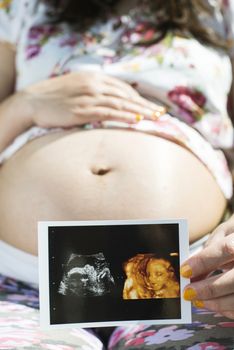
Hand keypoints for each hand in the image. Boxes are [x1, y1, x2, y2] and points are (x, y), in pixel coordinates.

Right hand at [23, 71, 165, 127]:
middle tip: (161, 113)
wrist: (32, 101)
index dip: (139, 98)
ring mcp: (88, 97)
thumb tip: (110, 101)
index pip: (122, 88)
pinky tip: (136, 120)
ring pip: (121, 104)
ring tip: (155, 118)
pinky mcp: (82, 110)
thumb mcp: (76, 88)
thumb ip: (94, 91)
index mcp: (93, 78)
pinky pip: (108, 113)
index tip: (151, 107)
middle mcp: (94, 85)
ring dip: (140, 111)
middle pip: (126, 95)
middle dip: (146, 105)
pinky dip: (124, 116)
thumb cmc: (54, 97)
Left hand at [180, 214, 233, 318]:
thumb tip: (191, 270)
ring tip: (198, 301)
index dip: (203, 261)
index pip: (225, 249)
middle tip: (188, 292)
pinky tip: (214, 304)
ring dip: (217, 303)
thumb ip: (210, 249)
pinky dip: (227, 309)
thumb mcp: (224, 232)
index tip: (185, 271)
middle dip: (209, 289)